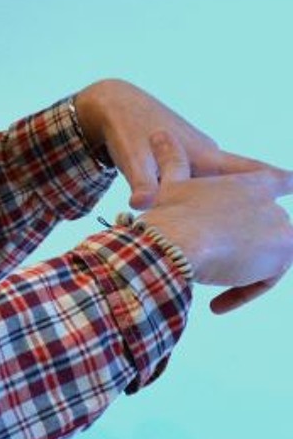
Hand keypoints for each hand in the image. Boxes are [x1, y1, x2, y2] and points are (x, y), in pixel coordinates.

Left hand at [74, 79, 275, 208]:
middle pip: (246, 177)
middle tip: (291, 197)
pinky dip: (212, 195)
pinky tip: (210, 212)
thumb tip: (141, 204)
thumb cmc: (124, 130)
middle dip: (269, 190)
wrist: (112, 104)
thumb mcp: (133, 158)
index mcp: (204, 157)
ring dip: (239, 197)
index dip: (280, 181)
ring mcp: (195, 156)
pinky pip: (204, 181)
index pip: (252, 173)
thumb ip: (142, 182)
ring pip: (222, 182)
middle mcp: (206, 156)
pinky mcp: (181, 160)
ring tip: (259, 220)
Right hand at [141, 132, 292, 312]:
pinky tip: (219, 303)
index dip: (290, 184)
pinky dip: (244, 291)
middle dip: (248, 247)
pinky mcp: (285, 253)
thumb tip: (158, 134)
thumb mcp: (171, 184)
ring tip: (211, 281)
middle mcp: (271, 202)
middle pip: (272, 227)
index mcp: (248, 181)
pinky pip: (267, 279)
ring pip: (269, 256)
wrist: (174, 243)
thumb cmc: (170, 213)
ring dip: (244, 272)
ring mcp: (281, 227)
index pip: (282, 179)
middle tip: (216, 261)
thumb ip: (172, 161)